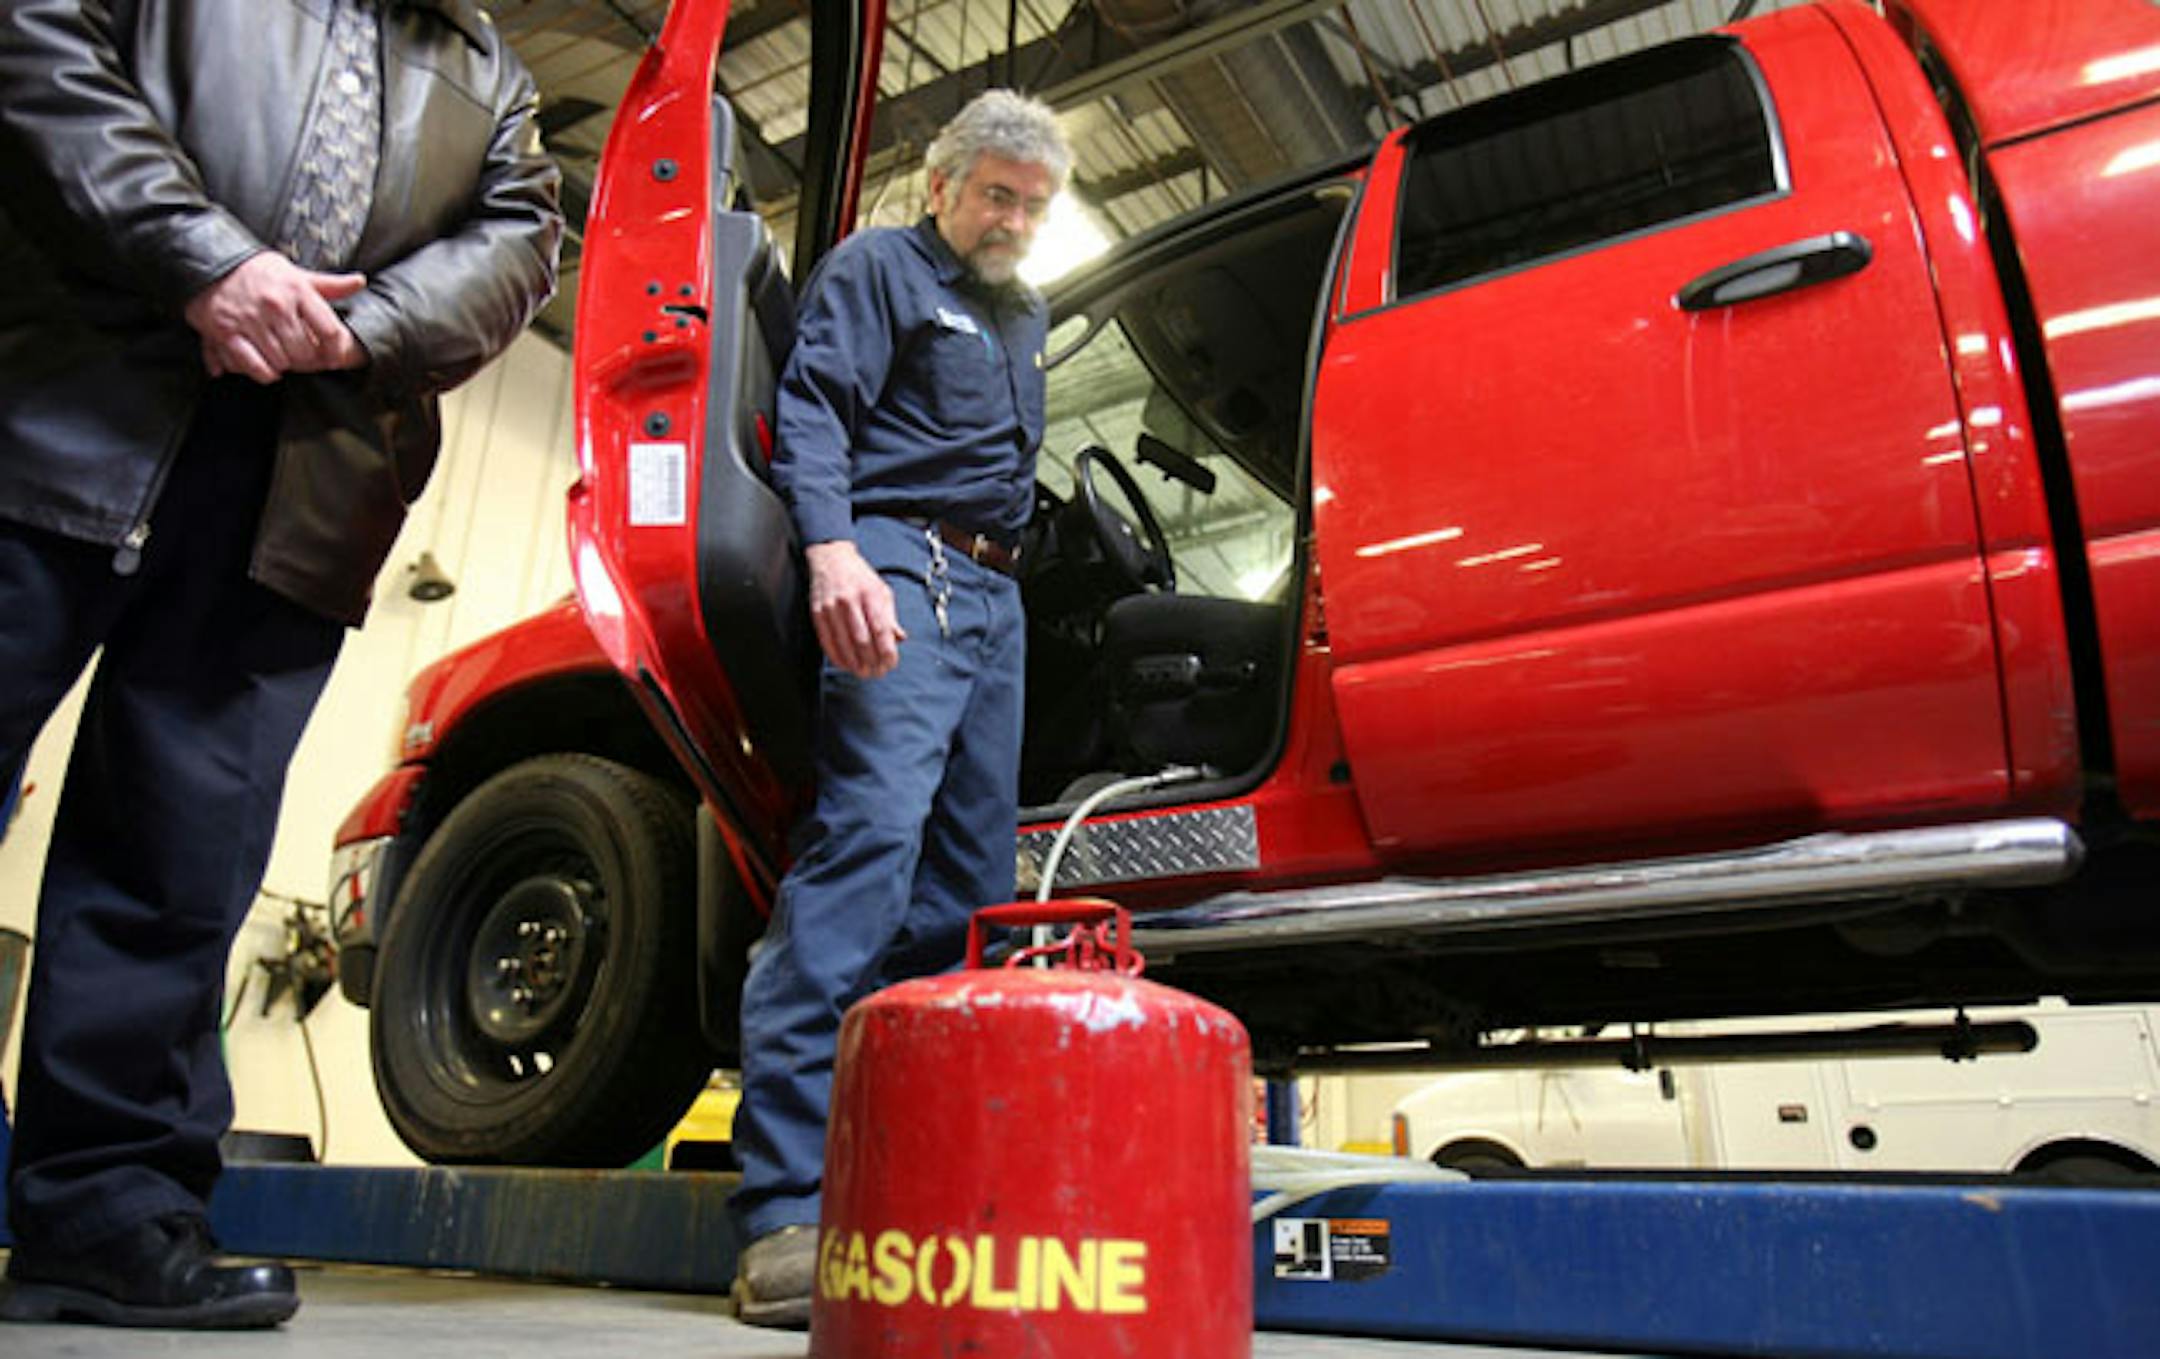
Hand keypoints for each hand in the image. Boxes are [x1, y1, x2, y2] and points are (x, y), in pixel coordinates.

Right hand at [185, 252, 367, 382]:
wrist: (214, 262)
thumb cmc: (261, 272)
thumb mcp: (297, 274)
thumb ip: (330, 285)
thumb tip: (360, 282)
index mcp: (297, 291)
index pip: (330, 331)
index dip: (336, 351)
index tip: (334, 359)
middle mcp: (276, 305)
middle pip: (306, 351)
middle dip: (307, 360)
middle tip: (303, 359)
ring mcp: (251, 320)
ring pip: (282, 361)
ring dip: (286, 366)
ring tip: (284, 360)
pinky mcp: (227, 332)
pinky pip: (254, 365)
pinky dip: (264, 373)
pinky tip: (268, 369)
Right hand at [806, 540, 906, 678]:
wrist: (831, 558)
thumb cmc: (860, 577)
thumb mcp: (882, 591)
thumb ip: (890, 617)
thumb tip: (900, 639)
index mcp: (871, 594)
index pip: (881, 630)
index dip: (887, 651)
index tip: (891, 663)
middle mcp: (850, 600)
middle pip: (862, 640)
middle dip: (872, 661)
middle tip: (877, 673)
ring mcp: (831, 607)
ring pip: (844, 644)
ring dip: (855, 663)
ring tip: (863, 672)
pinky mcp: (817, 613)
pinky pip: (827, 641)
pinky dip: (837, 657)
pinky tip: (845, 664)